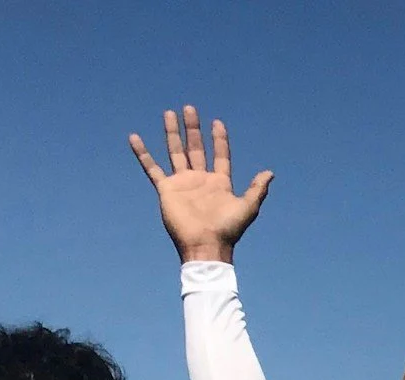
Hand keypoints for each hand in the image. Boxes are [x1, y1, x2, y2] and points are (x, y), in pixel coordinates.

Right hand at [128, 106, 271, 263]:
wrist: (205, 245)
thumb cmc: (228, 230)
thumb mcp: (248, 208)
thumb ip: (257, 189)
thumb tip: (270, 173)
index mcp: (219, 182)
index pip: (220, 155)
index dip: (219, 140)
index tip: (217, 122)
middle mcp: (200, 179)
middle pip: (196, 148)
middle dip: (193, 128)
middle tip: (190, 108)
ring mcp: (182, 183)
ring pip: (176, 151)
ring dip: (172, 133)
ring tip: (169, 113)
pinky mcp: (166, 189)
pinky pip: (151, 168)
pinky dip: (142, 153)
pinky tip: (135, 137)